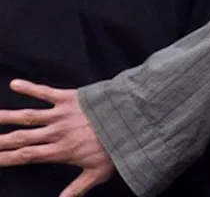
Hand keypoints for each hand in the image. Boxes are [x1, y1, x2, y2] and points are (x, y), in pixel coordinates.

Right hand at [0, 80, 115, 196]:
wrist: (135, 121)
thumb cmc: (117, 148)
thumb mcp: (97, 173)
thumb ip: (76, 189)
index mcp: (61, 151)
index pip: (26, 156)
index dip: (7, 158)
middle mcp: (57, 132)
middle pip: (21, 137)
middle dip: (1, 140)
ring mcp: (63, 114)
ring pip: (29, 116)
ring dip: (8, 116)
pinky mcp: (71, 98)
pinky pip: (47, 92)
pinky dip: (31, 88)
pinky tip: (15, 84)